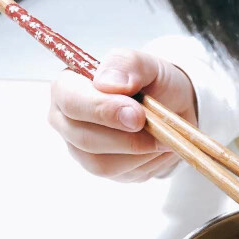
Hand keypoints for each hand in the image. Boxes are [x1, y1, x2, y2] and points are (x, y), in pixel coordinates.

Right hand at [48, 48, 196, 181]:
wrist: (173, 107)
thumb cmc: (153, 82)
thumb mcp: (148, 64)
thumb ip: (127, 65)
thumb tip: (107, 83)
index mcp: (68, 86)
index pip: (70, 100)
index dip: (102, 109)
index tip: (137, 114)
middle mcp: (65, 119)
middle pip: (83, 138)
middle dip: (126, 138)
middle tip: (159, 130)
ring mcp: (79, 148)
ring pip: (101, 163)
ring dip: (140, 151)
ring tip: (163, 135)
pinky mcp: (100, 168)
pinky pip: (119, 174)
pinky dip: (144, 162)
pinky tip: (157, 147)